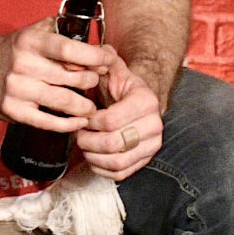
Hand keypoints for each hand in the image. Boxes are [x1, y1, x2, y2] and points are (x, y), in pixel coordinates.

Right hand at [0, 19, 113, 132]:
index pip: (68, 50)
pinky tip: (78, 122)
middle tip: (96, 83)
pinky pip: (47, 121)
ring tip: (90, 107)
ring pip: (63, 101)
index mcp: (31, 41)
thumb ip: (63, 31)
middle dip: (90, 82)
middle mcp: (23, 64)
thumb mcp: (35, 31)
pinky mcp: (13, 110)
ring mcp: (17, 89)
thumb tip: (96, 42)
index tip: (107, 61)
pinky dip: (67, 124)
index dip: (92, 57)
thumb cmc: (15, 49)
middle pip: (70, 78)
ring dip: (83, 106)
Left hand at [79, 56, 164, 181]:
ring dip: (93, 157)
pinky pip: (120, 173)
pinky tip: (93, 157)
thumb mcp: (113, 68)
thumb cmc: (121, 86)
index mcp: (146, 101)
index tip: (83, 117)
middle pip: (113, 144)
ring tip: (84, 145)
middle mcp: (154, 125)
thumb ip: (100, 60)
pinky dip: (101, 169)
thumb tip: (83, 60)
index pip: (111, 120)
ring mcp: (152, 145)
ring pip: (117, 162)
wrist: (139, 100)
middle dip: (88, 141)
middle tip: (79, 133)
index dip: (90, 122)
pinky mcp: (145, 160)